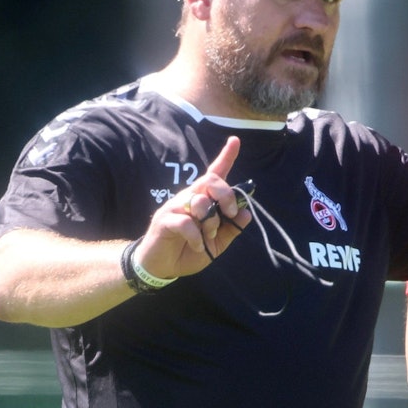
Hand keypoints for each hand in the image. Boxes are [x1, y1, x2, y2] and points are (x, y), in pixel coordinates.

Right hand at [135, 137, 250, 278]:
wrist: (161, 267)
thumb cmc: (189, 251)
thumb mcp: (217, 243)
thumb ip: (231, 229)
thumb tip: (246, 213)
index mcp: (202, 199)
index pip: (215, 173)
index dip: (226, 156)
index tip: (235, 140)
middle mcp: (188, 197)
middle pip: (210, 180)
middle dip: (226, 195)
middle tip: (230, 214)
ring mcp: (174, 207)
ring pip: (199, 201)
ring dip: (211, 222)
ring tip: (208, 237)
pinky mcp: (164, 220)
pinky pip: (185, 222)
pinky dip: (197, 237)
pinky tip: (197, 246)